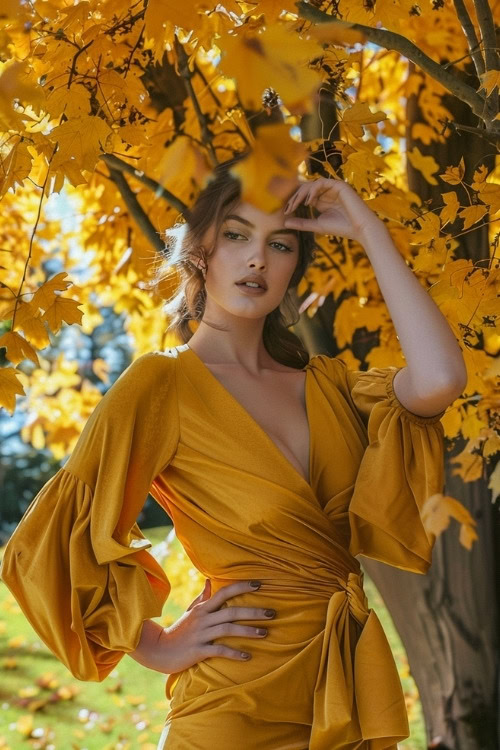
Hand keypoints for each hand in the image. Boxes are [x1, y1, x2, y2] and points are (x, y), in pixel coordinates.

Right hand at [129, 580, 276, 673]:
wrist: (159, 650)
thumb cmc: (179, 630)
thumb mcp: (190, 611)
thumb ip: (203, 597)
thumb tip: (210, 579)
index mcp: (203, 607)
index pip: (224, 592)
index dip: (241, 587)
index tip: (259, 584)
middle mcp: (203, 618)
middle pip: (231, 611)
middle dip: (253, 611)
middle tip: (272, 613)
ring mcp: (201, 635)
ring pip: (228, 629)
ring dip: (248, 631)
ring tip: (265, 633)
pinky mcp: (198, 651)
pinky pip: (219, 650)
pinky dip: (234, 653)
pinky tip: (248, 656)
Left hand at [283, 176, 383, 242]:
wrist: (360, 229)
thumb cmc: (341, 228)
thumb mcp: (317, 225)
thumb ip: (302, 223)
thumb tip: (285, 223)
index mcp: (321, 200)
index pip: (303, 195)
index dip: (293, 201)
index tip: (285, 212)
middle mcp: (326, 192)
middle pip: (305, 188)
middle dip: (294, 197)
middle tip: (287, 208)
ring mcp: (333, 187)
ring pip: (311, 184)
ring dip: (301, 194)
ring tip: (295, 205)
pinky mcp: (339, 185)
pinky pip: (321, 183)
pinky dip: (313, 190)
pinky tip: (308, 201)